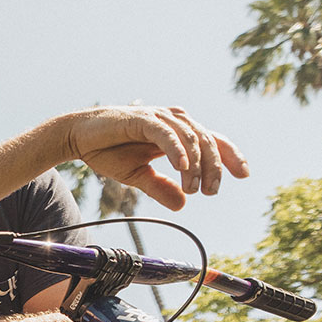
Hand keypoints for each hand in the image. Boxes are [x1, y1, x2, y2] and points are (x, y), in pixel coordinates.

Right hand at [64, 106, 246, 210]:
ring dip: (196, 165)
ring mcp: (160, 117)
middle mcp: (174, 121)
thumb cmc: (108, 150)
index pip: (213, 141)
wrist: (78, 137)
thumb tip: (182, 204)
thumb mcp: (138, 176)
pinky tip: (182, 167)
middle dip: (214, 168)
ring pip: (191, 138)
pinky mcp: (143, 118)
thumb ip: (160, 188)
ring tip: (193, 188)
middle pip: (208, 141)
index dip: (231, 156)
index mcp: (177, 133)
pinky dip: (177, 149)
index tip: (243, 175)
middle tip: (210, 192)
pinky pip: (166, 133)